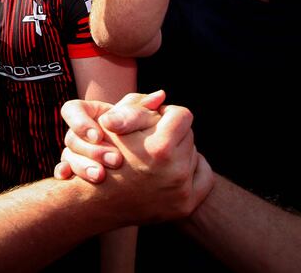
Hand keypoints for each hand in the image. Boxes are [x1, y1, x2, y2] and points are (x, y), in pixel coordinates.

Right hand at [56, 91, 166, 182]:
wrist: (143, 167)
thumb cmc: (142, 131)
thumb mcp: (144, 118)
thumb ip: (148, 108)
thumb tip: (159, 96)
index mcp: (91, 113)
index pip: (72, 110)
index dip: (81, 122)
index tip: (99, 134)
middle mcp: (80, 133)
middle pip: (72, 138)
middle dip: (92, 150)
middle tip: (115, 159)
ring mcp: (77, 152)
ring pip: (69, 156)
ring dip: (84, 166)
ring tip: (101, 175)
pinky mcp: (77, 171)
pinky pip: (65, 172)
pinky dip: (66, 174)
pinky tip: (69, 179)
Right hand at [68, 93, 213, 223]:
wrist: (97, 201)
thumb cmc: (102, 155)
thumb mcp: (114, 125)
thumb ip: (139, 106)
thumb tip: (162, 95)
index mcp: (160, 148)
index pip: (182, 115)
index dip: (166, 114)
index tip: (154, 121)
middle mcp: (175, 172)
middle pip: (188, 134)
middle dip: (172, 134)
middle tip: (151, 141)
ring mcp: (181, 192)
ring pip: (194, 154)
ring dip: (179, 152)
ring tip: (156, 158)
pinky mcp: (185, 206)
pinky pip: (203, 177)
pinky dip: (192, 170)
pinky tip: (172, 169)